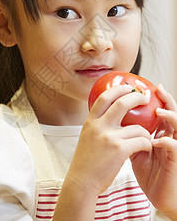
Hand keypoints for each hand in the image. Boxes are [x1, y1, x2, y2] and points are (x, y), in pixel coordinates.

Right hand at [67, 85, 151, 196]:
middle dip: (136, 97)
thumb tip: (110, 114)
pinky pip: (141, 141)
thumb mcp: (87, 136)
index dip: (117, 89)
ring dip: (146, 132)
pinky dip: (147, 143)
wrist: (82, 181)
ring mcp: (109, 137)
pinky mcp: (119, 150)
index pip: (103, 98)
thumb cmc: (86, 161)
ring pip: (138, 127)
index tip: (127, 87)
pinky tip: (145, 147)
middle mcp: (98, 126)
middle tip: (144, 98)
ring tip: (146, 137)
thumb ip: (97, 124)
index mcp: (90, 122)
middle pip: (121, 103)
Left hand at [131, 84, 176, 219]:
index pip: (161, 112)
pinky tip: (156, 140)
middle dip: (167, 101)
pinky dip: (166, 143)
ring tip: (159, 111)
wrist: (157, 195)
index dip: (157, 99)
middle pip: (172, 114)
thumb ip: (128, 136)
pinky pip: (174, 148)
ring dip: (170, 118)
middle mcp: (169, 138)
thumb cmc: (149, 173)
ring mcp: (174, 150)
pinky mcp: (175, 162)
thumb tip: (113, 122)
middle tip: (158, 89)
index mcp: (160, 134)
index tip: (149, 87)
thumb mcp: (135, 151)